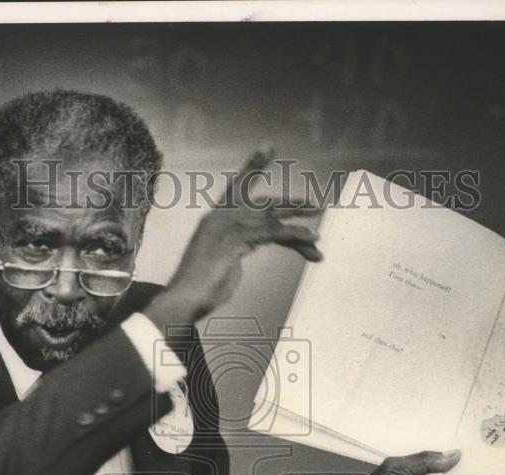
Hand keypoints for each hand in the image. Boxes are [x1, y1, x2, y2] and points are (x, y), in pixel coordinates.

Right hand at [145, 148, 321, 327]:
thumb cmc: (202, 284)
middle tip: (315, 204)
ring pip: (272, 217)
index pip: (238, 186)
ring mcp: (227, 227)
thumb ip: (240, 244)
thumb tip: (256, 242)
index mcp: (216, 218)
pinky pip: (273, 233)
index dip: (253, 167)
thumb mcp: (225, 260)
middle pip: (262, 202)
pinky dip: (295, 235)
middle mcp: (221, 217)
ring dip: (298, 219)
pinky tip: (311, 240)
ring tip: (319, 224)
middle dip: (290, 204)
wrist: (185, 298)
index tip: (268, 147)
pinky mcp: (236, 240)